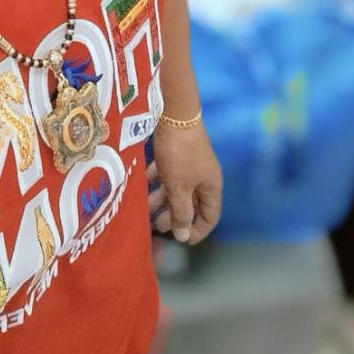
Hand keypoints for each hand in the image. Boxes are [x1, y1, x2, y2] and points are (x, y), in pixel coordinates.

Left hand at [147, 121, 221, 245]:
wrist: (174, 112)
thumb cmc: (179, 153)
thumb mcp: (179, 187)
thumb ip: (181, 212)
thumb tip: (183, 235)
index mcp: (211, 187)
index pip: (210, 217)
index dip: (198, 231)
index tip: (182, 241)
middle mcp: (203, 177)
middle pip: (192, 204)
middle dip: (176, 217)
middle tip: (158, 227)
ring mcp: (190, 164)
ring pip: (178, 188)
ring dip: (163, 200)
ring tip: (146, 209)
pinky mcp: (177, 152)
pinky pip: (168, 173)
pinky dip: (157, 181)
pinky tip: (143, 184)